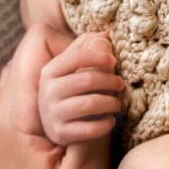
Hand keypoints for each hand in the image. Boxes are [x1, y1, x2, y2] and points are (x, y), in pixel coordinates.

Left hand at [0, 23, 119, 168]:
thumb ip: (88, 104)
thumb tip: (99, 48)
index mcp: (12, 117)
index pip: (38, 40)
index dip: (77, 49)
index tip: (106, 80)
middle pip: (38, 52)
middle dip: (78, 66)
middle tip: (107, 104)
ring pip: (37, 71)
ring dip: (71, 83)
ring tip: (96, 120)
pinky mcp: (7, 134)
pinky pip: (34, 93)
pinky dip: (62, 99)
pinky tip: (81, 131)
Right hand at [38, 30, 125, 145]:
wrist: (55, 123)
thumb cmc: (70, 88)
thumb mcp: (73, 67)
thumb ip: (87, 47)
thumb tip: (106, 34)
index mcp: (50, 71)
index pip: (76, 56)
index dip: (99, 56)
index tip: (114, 60)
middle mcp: (48, 91)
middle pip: (87, 80)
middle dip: (110, 81)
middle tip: (121, 84)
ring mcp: (52, 114)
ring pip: (90, 104)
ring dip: (111, 102)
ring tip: (117, 103)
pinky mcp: (60, 134)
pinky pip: (89, 129)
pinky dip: (105, 124)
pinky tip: (110, 120)